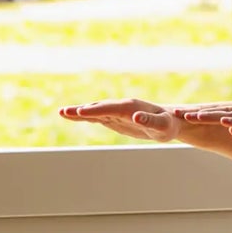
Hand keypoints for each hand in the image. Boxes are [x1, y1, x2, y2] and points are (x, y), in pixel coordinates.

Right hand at [58, 98, 188, 142]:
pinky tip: (74, 116)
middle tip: (63, 112)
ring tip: (62, 113)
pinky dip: (86, 116)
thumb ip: (150, 121)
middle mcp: (121, 107)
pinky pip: (98, 116)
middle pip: (98, 108)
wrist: (170, 121)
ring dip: (79, 112)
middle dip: (81, 110)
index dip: (96, 110)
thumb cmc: (168, 124)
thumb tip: (136, 117)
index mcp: (131, 107)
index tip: (81, 112)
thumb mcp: (163, 126)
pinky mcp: (116, 118)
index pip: (110, 108)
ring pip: (96, 111)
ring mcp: (117, 112)